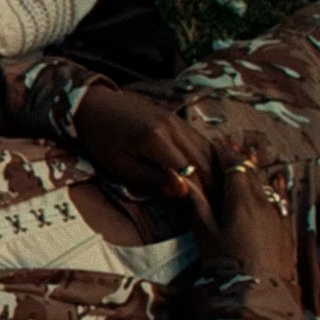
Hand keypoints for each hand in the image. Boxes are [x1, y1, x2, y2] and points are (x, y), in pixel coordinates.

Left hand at [73, 85, 218, 237]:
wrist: (95, 104)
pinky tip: (216, 176)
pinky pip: (202, 142)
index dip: (199, 195)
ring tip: (223, 198)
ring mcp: (178, 121)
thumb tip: (182, 193)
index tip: (207, 215)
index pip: (189, 172)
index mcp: (156, 139)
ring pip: (207, 152)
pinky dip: (211, 160)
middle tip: (222, 211)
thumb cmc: (101, 138)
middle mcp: (173, 127)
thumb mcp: (118, 164)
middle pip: (204, 162)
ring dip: (216, 175)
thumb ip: (150, 178)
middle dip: (213, 188)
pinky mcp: (178, 120)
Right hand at [182, 143, 297, 279]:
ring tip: (245, 169)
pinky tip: (274, 187)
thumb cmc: (227, 264)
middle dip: (239, 162)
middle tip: (225, 156)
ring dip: (255, 176)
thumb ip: (195, 203)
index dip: (224, 154)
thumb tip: (182, 179)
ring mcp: (280, 217)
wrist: (259, 296)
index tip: (214, 148)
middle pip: (254, 173)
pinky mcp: (288, 231)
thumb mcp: (205, 234)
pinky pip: (281, 202)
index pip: (235, 166)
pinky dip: (274, 190)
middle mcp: (265, 203)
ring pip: (268, 186)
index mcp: (243, 200)